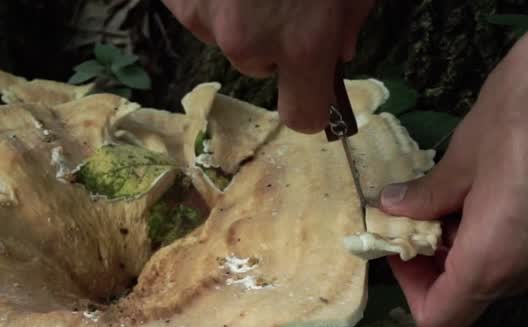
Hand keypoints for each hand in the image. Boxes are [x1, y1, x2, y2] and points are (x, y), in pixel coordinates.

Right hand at [161, 0, 374, 131]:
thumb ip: (349, 20)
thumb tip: (338, 49)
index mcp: (302, 42)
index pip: (303, 115)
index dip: (310, 103)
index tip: (312, 90)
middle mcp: (248, 42)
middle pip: (260, 66)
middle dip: (271, 39)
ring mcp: (206, 20)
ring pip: (226, 36)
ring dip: (238, 15)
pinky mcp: (179, 0)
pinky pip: (199, 11)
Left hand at [377, 4, 527, 326]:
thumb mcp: (467, 147)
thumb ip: (431, 192)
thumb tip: (397, 209)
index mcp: (498, 256)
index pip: (441, 319)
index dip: (410, 289)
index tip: (401, 245)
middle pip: (472, 295)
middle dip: (439, 260)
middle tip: (420, 209)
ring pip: (502, 272)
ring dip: (470, 242)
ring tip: (458, 190)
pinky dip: (502, 231)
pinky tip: (494, 184)